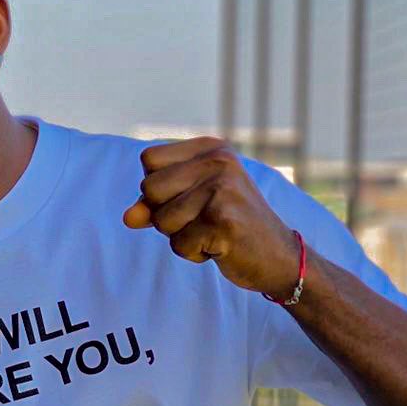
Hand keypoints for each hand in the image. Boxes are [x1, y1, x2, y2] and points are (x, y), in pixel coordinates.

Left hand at [123, 137, 299, 297]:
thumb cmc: (228, 226)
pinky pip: (179, 245)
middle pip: (150, 189)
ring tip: (212, 233)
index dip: (157, 188)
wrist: (279, 256)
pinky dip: (194, 254)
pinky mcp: (223, 221)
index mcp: (211, 149)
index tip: (189, 198)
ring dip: (181, 237)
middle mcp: (218, 162)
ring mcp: (222, 190)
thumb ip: (153, 205)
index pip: (149, 160)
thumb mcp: (189, 207)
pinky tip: (221, 246)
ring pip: (162, 220)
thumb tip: (128, 217)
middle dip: (165, 215)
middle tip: (201, 220)